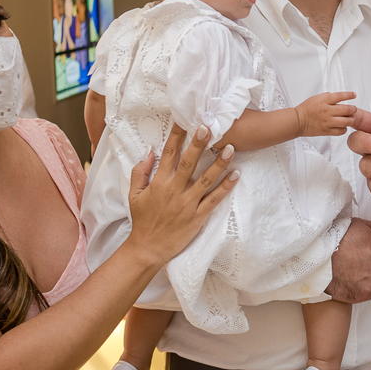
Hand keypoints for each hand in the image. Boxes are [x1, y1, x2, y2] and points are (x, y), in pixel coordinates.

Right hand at [126, 124, 237, 264]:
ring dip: (219, 163)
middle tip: (209, 126)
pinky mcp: (197, 217)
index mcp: (158, 183)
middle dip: (199, 144)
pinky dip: (225, 187)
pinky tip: (236, 175)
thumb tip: (149, 152)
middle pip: (188, 163)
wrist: (147, 249)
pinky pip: (214, 200)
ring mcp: (187, 204)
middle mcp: (173, 191)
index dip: (177, 136)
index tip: (185, 120)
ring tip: (231, 148)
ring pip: (205, 180)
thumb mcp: (134, 195)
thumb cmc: (142, 221)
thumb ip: (140, 172)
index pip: (169, 154)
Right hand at [295, 92, 356, 136]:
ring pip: (346, 121)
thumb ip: (327, 97)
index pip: (340, 96)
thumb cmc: (305, 109)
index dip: (349, 95)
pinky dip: (344, 129)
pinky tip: (342, 126)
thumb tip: (337, 96)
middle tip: (353, 109)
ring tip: (350, 119)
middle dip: (353, 109)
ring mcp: (327, 122)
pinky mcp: (327, 131)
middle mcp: (327, 111)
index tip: (353, 95)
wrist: (297, 121)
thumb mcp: (316, 98)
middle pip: (346, 109)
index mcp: (324, 101)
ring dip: (351, 120)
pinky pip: (341, 131)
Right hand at [326, 218, 370, 302]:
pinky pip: (367, 291)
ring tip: (350, 269)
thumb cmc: (336, 239)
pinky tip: (348, 280)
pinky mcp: (364, 295)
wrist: (318, 257)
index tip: (364, 247)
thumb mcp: (357, 224)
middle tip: (354, 258)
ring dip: (367, 275)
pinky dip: (359, 287)